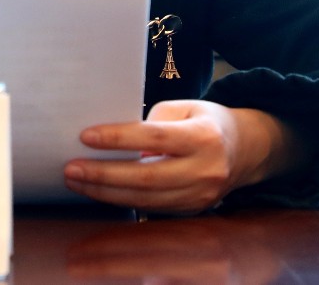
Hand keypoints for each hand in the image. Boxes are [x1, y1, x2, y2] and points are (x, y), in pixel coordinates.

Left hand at [63, 101, 305, 212]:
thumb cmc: (208, 122)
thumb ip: (152, 122)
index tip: (86, 136)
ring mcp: (200, 196)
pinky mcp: (192, 210)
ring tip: (77, 181)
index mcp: (204, 137)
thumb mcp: (185, 107)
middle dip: (104, 175)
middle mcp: (205, 170)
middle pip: (146, 178)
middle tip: (71, 168)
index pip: (154, 138)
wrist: (246, 150)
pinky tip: (99, 191)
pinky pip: (151, 209)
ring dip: (106, 192)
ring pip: (146, 200)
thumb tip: (114, 140)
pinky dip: (122, 201)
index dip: (118, 138)